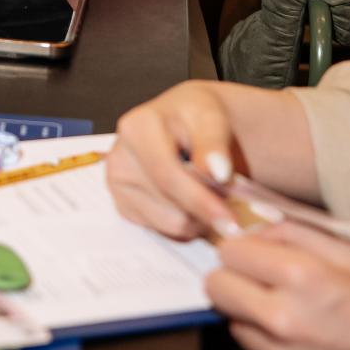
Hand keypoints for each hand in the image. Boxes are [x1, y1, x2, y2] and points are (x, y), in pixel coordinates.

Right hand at [107, 81, 243, 240]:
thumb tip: (217, 172)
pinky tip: (189, 197)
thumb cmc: (198, 118)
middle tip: (227, 191)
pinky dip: (187, 220)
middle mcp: (118, 159)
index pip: (168, 176)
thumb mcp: (212, 118)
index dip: (201, 201)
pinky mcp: (124, 207)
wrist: (185, 123)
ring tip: (207, 189)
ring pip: (171, 225)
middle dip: (206, 206)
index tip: (232, 220)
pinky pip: (166, 231)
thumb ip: (214, 143)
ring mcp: (117, 186)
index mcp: (135, 129)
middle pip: (171, 207)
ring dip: (199, 216)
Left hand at [212, 222, 349, 349]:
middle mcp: (283, 321)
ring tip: (297, 318)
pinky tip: (308, 348)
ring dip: (254, 318)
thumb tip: (252, 226)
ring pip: (234, 325)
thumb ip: (295, 233)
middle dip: (235, 280)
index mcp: (301, 278)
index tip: (255, 254)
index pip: (228, 252)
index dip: (241, 249)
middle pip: (216, 288)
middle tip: (264, 283)